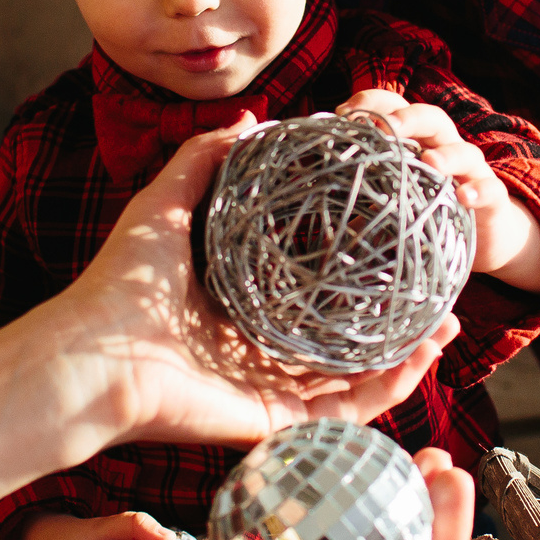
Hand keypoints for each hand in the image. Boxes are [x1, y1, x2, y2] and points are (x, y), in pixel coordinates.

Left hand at [41, 124, 463, 448]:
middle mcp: (258, 353)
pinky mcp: (274, 420)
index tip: (400, 245)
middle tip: (440, 291)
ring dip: (408, 357)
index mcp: (236, 309)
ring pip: (356, 379)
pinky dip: (390, 388)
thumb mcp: (165, 203)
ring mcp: (270, 391)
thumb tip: (252, 119)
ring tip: (448, 325)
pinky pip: (345, 413)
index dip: (357, 274)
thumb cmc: (118, 283)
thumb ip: (203, 159)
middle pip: (343, 341)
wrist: (91, 355)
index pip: (310, 294)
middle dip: (396, 321)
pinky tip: (423, 354)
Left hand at [338, 90, 539, 293]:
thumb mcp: (391, 201)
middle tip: (383, 129)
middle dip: (406, 118)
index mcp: (415, 139)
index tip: (342, 115)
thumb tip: (313, 213)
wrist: (483, 236)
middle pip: (430, 117)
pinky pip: (489, 189)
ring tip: (429, 161)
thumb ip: (359, 201)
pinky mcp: (492, 198)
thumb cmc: (427, 210)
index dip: (369, 104)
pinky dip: (477, 191)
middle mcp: (443, 146)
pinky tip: (463, 197)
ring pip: (464, 150)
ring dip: (446, 154)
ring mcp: (471, 170)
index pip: (393, 106)